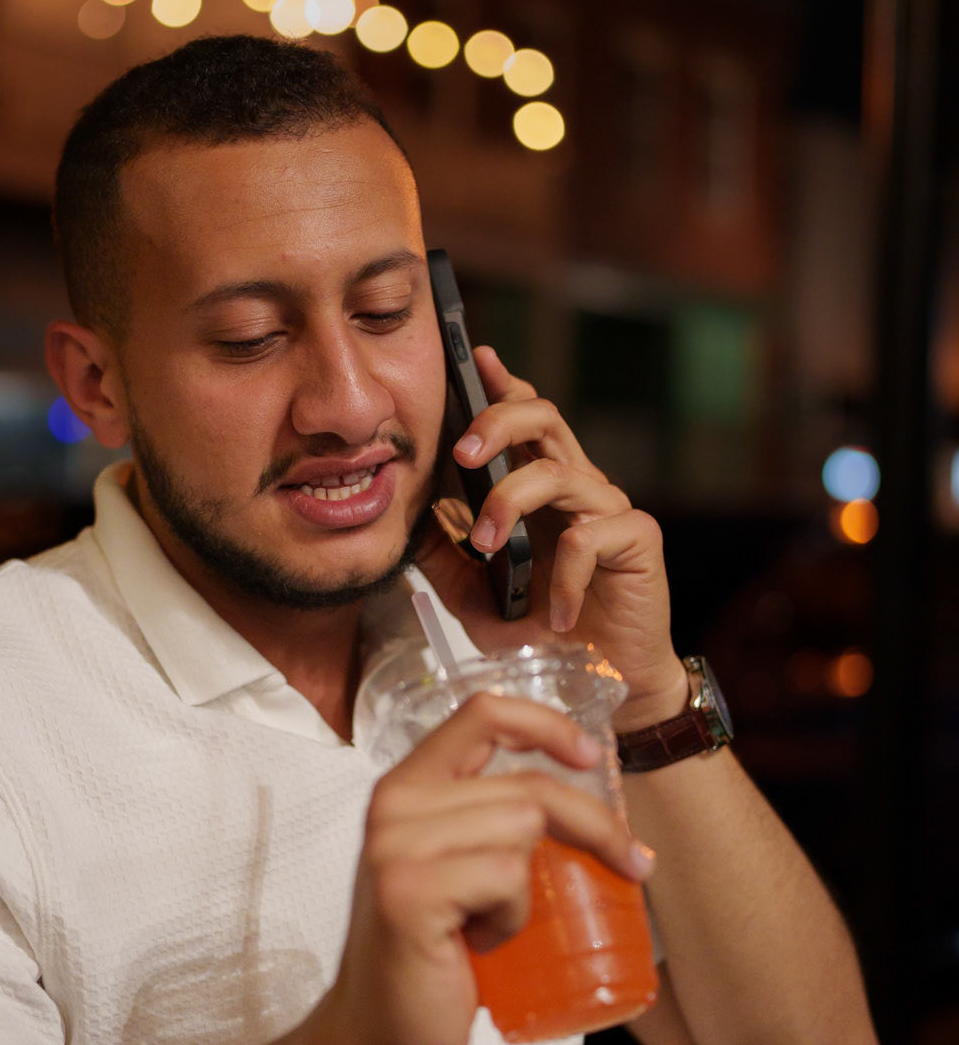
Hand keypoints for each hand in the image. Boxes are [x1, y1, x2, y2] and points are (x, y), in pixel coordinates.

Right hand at [300, 692, 655, 1044]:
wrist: (377, 1044)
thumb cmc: (431, 963)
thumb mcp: (457, 872)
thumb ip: (488, 823)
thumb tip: (593, 801)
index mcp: (404, 788)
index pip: (482, 711)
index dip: (547, 724)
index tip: (591, 757)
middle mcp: (393, 805)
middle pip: (528, 785)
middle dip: (595, 827)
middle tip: (633, 866)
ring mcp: (395, 848)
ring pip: (523, 827)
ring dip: (533, 888)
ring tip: (496, 926)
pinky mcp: (409, 893)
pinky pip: (506, 877)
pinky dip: (513, 918)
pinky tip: (480, 945)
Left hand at [417, 347, 688, 730]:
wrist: (608, 684)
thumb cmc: (544, 633)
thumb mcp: (476, 598)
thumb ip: (445, 558)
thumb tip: (407, 520)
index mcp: (540, 489)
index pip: (524, 420)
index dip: (503, 386)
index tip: (475, 361)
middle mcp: (576, 488)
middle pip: (545, 417)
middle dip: (499, 421)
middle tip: (463, 450)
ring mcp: (610, 511)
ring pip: (560, 472)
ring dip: (511, 504)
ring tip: (488, 547)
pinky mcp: (638, 541)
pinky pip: (591, 537)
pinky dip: (564, 577)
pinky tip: (558, 617)